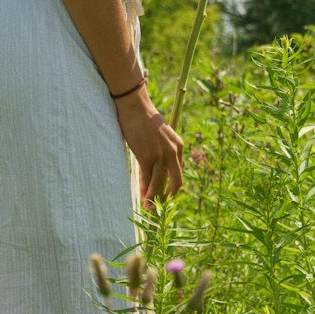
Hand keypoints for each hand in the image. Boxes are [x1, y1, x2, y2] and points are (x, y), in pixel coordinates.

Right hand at [114, 88, 183, 208]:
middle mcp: (173, 152)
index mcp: (179, 147)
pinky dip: (144, 190)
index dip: (172, 187)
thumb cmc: (145, 120)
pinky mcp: (146, 156)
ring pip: (159, 183)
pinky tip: (141, 197)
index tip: (165, 195)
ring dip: (154, 197)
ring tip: (149, 206)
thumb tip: (158, 168)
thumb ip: (164, 150)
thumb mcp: (161, 135)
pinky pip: (146, 178)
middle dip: (168, 197)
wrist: (135, 107)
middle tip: (161, 206)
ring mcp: (160, 155)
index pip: (178, 172)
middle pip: (176, 182)